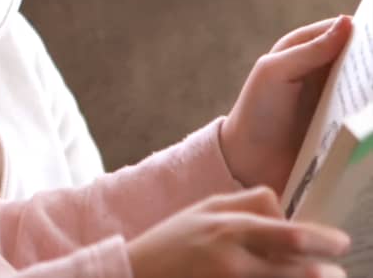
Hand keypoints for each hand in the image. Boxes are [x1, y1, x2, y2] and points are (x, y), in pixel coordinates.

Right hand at [127, 187, 348, 277]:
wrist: (136, 273)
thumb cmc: (173, 241)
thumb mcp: (206, 208)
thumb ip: (247, 204)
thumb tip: (285, 211)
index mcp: (228, 227)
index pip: (289, 233)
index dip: (321, 239)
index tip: (338, 243)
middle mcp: (233, 258)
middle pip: (294, 263)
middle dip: (324, 270)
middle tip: (337, 270)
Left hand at [222, 16, 352, 193]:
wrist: (251, 161)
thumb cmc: (258, 110)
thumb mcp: (275, 73)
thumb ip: (309, 50)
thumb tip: (348, 22)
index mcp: (305, 48)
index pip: (345, 30)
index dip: (368, 31)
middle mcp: (324, 68)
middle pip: (363, 57)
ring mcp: (337, 96)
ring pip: (369, 85)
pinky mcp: (345, 123)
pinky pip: (366, 113)